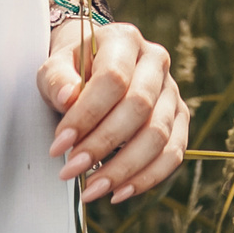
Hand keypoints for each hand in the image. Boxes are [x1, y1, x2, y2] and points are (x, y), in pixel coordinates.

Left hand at [38, 19, 187, 205]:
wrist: (94, 67)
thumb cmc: (73, 69)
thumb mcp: (54, 66)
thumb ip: (56, 79)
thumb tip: (67, 97)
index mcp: (125, 40)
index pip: (113, 78)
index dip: (86, 115)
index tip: (59, 144)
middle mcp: (155, 62)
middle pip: (138, 108)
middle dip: (102, 145)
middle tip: (70, 170)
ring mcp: (172, 90)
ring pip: (159, 135)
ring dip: (124, 169)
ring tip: (91, 189)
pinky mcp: (179, 118)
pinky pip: (174, 153)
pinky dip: (148, 178)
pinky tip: (119, 193)